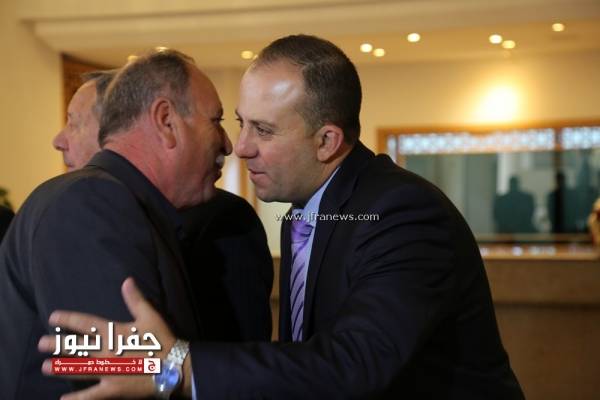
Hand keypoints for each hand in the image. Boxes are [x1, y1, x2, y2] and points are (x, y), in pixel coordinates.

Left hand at [38, 277, 183, 398]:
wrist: (175, 366)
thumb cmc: (162, 340)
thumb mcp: (150, 316)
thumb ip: (135, 299)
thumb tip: (126, 280)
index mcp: (114, 332)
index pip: (86, 324)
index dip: (68, 320)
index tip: (53, 317)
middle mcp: (106, 351)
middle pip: (77, 347)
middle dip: (58, 345)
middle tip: (41, 344)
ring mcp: (107, 371)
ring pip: (78, 369)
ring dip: (61, 368)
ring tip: (46, 367)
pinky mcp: (112, 388)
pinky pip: (90, 395)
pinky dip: (77, 398)